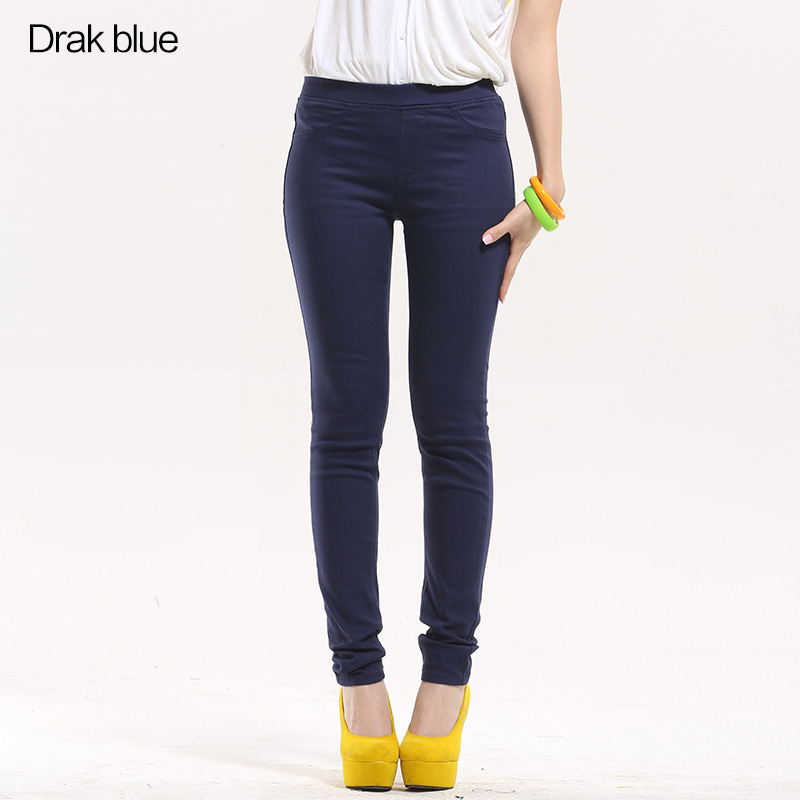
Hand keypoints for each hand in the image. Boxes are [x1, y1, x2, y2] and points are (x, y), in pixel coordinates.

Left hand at [481, 175, 565, 303]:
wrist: (546, 199)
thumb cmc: (529, 211)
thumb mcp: (510, 221)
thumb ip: (497, 231)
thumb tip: (484, 240)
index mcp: (519, 248)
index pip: (509, 271)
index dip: (504, 285)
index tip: (500, 299)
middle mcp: (522, 247)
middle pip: (511, 268)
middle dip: (504, 281)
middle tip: (497, 294)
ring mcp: (524, 240)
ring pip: (513, 259)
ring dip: (506, 269)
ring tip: (498, 278)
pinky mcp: (524, 233)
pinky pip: (514, 249)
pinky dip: (508, 256)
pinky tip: (502, 254)